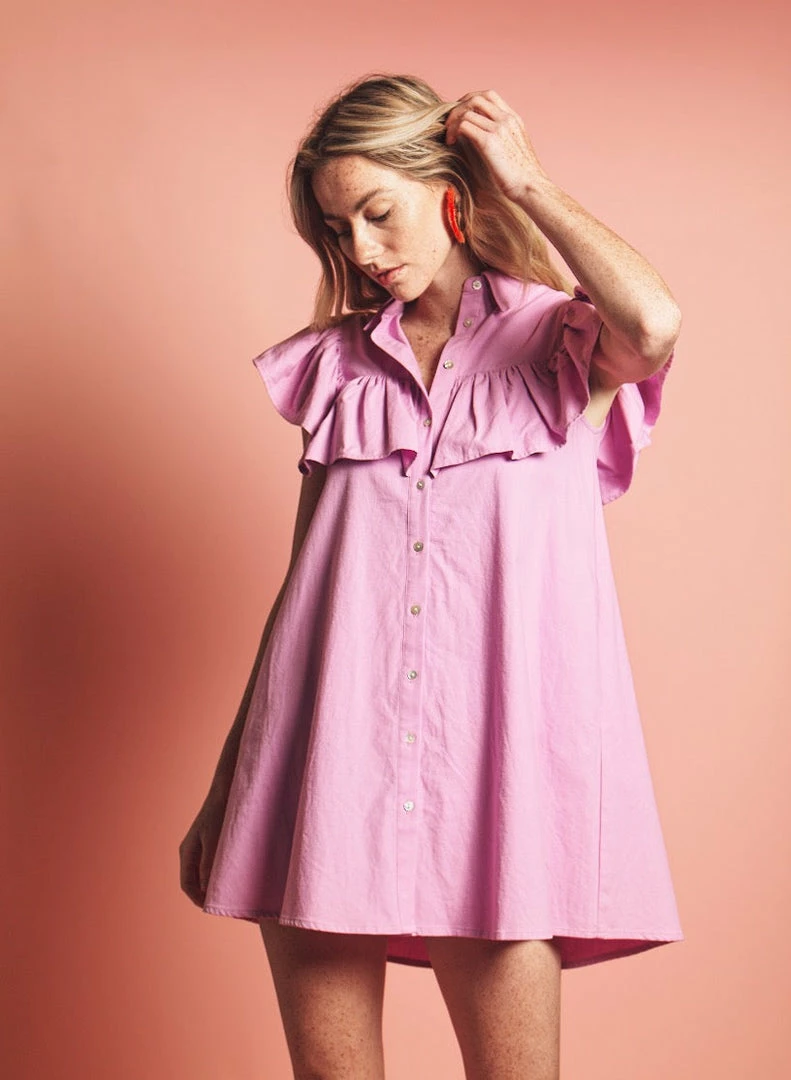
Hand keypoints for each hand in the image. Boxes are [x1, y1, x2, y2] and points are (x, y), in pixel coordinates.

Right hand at [179, 786, 229, 906]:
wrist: (227, 790)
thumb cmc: (220, 813)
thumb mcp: (215, 839)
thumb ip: (210, 864)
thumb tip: (207, 889)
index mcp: (187, 852)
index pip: (187, 885)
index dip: (198, 899)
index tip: (212, 909)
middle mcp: (191, 852)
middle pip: (195, 882)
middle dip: (206, 896)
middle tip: (224, 906)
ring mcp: (200, 848)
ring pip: (204, 875)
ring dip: (214, 885)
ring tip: (230, 896)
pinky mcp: (211, 843)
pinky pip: (212, 865)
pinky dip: (220, 875)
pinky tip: (234, 877)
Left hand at [444, 90, 549, 202]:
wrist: (531, 187)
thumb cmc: (522, 177)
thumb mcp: (514, 150)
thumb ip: (502, 139)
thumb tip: (483, 141)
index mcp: (513, 119)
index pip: (489, 96)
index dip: (469, 101)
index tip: (460, 116)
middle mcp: (507, 119)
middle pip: (476, 98)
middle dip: (458, 107)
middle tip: (449, 124)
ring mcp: (499, 128)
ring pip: (467, 110)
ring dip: (453, 121)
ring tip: (448, 136)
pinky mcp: (489, 141)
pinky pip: (464, 125)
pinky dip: (453, 131)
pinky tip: (450, 143)